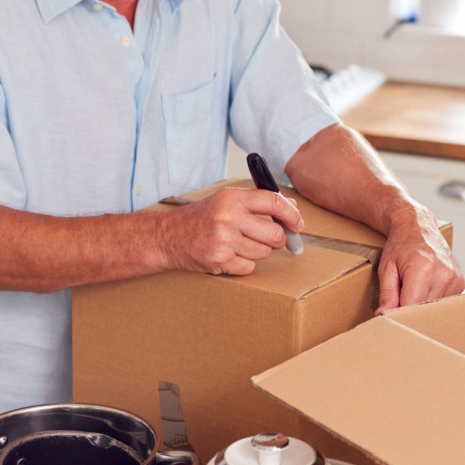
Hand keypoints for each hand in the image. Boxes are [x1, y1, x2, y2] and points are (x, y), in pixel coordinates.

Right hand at [160, 188, 302, 275]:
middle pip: (274, 233)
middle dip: (277, 239)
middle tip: (269, 238)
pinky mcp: (219, 260)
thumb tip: (292, 207)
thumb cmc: (199, 218)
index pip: (273, 202)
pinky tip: (231, 255)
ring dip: (259, 251)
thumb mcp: (225, 201)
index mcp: (232, 198)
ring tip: (241, 244)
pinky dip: (244, 264)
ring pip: (264, 252)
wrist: (167, 237)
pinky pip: (249, 267)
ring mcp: (224, 240)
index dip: (292, 214)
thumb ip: (258, 202)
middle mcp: (228, 217)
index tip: (298, 224)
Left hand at [376, 208, 464, 312]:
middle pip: (423, 309)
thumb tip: (382, 315)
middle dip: (410, 307)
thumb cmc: (400, 246)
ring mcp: (454, 278)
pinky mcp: (460, 282)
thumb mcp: (387, 268)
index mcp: (423, 269)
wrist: (419, 226)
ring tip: (416, 285)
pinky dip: (433, 297)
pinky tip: (427, 284)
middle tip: (401, 294)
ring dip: (422, 302)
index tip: (390, 310)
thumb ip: (387, 294)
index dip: (397, 312)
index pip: (410, 306)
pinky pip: (444, 301)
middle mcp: (443, 274)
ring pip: (434, 307)